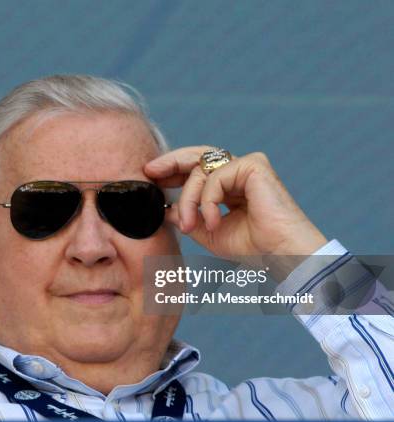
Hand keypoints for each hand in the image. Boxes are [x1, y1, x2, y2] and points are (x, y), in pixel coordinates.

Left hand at [145, 146, 326, 257]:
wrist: (282, 255)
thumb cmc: (254, 247)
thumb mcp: (209, 232)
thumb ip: (188, 217)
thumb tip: (165, 207)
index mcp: (230, 185)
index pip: (196, 169)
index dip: (172, 170)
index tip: (150, 177)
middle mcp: (239, 171)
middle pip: (197, 156)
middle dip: (170, 162)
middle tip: (150, 171)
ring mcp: (247, 166)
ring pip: (201, 171)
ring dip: (189, 199)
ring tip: (190, 225)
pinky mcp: (254, 165)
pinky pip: (216, 177)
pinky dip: (208, 200)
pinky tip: (213, 221)